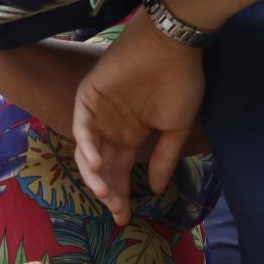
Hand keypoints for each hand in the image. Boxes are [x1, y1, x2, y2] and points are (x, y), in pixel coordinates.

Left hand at [71, 16, 204, 223]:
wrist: (172, 46)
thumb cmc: (180, 82)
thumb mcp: (175, 127)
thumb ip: (165, 158)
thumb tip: (159, 190)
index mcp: (131, 135)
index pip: (121, 171)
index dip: (122, 194)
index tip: (126, 218)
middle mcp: (111, 128)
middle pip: (102, 167)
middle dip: (109, 191)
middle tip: (117, 211)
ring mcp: (98, 114)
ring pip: (88, 152)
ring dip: (96, 175)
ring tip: (108, 194)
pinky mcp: (88, 98)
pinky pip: (83, 128)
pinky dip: (87, 147)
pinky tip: (97, 165)